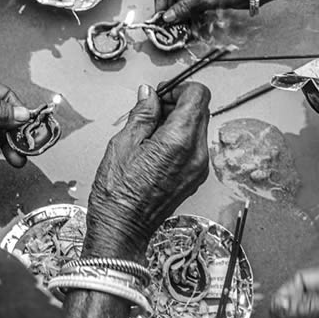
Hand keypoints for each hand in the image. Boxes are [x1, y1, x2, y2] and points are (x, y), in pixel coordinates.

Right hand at [84, 83, 210, 258]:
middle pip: (200, 110)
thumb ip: (142, 113)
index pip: (198, 94)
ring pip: (197, 128)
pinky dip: (179, 140)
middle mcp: (196, 154)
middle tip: (151, 112)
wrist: (123, 229)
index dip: (178, 88)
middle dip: (177, 104)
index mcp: (179, 140)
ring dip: (177, 122)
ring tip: (149, 134)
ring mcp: (199, 168)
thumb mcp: (123, 143)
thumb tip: (150, 95)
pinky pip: (194, 147)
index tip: (161, 94)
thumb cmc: (118, 193)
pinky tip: (156, 149)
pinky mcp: (195, 178)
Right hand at [154, 0, 247, 22]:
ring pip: (183, 0)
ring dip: (180, 13)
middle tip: (168, 23)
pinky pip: (193, 5)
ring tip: (178, 26)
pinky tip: (189, 24)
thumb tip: (169, 16)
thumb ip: (185, 8)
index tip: (161, 12)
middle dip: (170, 8)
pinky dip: (190, 14)